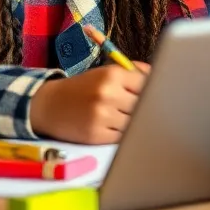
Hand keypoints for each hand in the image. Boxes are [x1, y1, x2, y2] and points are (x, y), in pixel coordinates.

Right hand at [30, 62, 149, 143]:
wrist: (48, 105)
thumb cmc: (83, 87)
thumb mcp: (105, 72)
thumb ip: (134, 72)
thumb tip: (160, 76)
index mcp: (112, 75)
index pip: (148, 83)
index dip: (151, 89)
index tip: (152, 93)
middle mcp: (108, 94)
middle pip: (143, 103)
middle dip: (142, 106)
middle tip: (137, 107)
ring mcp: (102, 116)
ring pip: (134, 121)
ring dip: (133, 121)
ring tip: (121, 116)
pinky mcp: (95, 135)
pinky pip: (122, 136)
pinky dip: (122, 133)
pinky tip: (113, 126)